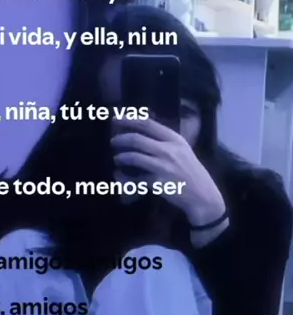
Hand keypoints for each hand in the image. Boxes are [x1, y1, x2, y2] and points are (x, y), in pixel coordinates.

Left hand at [110, 117, 225, 225]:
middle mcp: (169, 150)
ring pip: (134, 157)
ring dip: (121, 157)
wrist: (202, 194)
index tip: (116, 119)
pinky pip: (136, 179)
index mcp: (175, 139)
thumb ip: (165, 139)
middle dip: (121, 139)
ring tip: (116, 158)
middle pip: (137, 139)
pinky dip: (125, 178)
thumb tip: (143, 128)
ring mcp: (163, 166)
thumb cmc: (190, 171)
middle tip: (113, 141)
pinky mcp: (158, 182)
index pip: (148, 124)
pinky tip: (119, 176)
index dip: (129, 120)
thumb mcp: (183, 149)